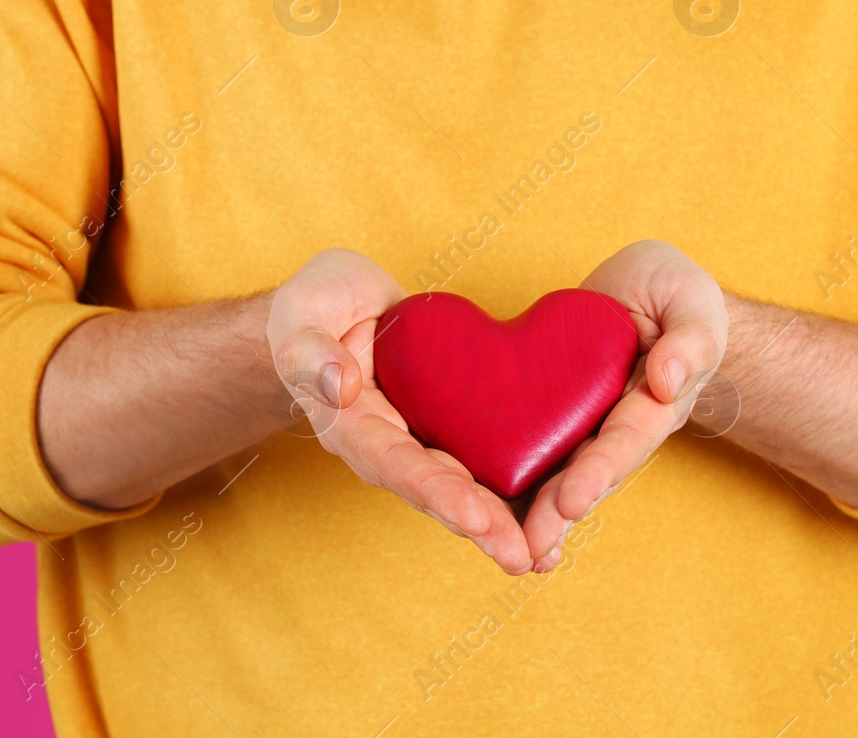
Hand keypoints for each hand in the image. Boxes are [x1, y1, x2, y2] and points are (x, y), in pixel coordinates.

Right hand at [267, 249, 532, 573]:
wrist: (342, 303)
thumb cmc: (317, 306)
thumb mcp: (303, 313)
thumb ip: (309, 351)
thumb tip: (338, 387)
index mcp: (350, 425)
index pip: (394, 463)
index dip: (433, 490)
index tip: (474, 516)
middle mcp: (387, 445)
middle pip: (435, 490)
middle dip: (479, 524)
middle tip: (521, 554)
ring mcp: (421, 440)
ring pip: (464, 486)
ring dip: (503, 522)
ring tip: (545, 553)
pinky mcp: (450, 428)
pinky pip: (484, 459)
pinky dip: (517, 489)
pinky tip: (554, 518)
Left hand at [522, 240, 727, 570]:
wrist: (641, 292)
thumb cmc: (673, 293)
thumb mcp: (690, 299)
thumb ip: (691, 337)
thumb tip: (670, 379)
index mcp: (655, 401)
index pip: (627, 439)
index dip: (600, 470)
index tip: (574, 500)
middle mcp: (618, 426)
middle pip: (589, 472)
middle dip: (560, 510)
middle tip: (532, 543)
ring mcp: (585, 427)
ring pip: (557, 474)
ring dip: (535, 514)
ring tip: (510, 551)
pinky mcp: (553, 418)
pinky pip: (530, 450)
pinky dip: (511, 486)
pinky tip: (484, 521)